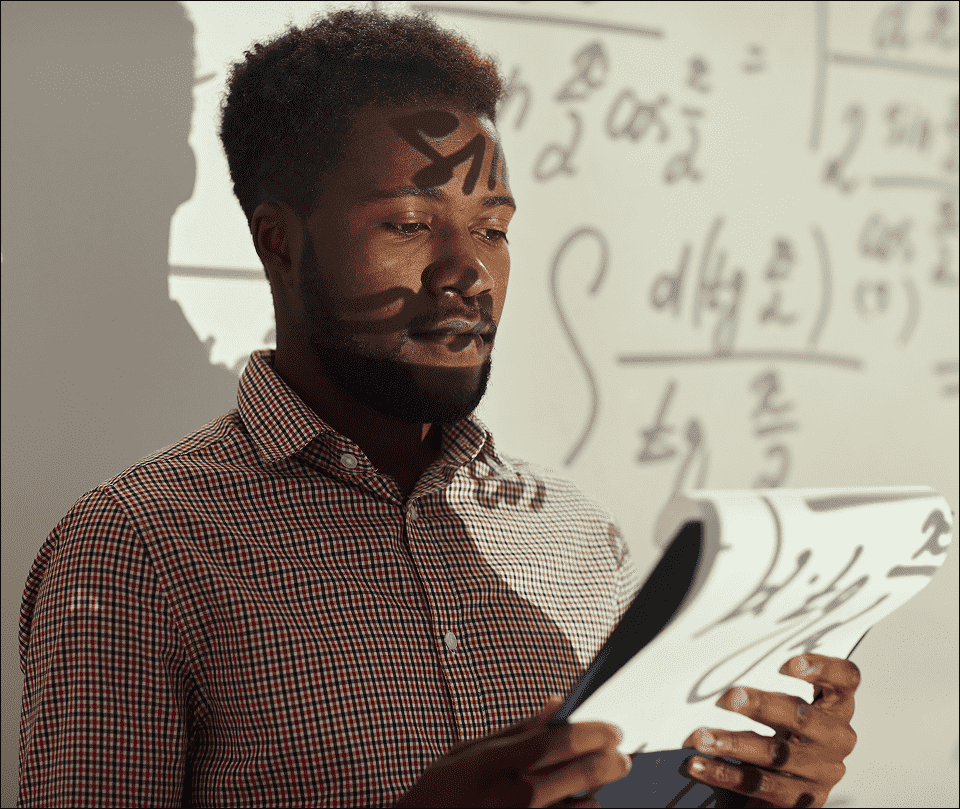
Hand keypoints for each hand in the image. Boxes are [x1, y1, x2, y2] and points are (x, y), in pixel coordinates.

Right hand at [393, 695, 631, 807]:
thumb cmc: (443, 792)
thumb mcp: (469, 752)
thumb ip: (516, 730)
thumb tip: (557, 703)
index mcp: (486, 763)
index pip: (549, 743)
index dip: (589, 734)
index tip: (613, 730)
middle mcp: (502, 798)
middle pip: (571, 777)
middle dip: (606, 764)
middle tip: (623, 758)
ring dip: (595, 797)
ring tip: (600, 786)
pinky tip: (583, 807)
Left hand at [680, 653, 860, 807]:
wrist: (788, 781)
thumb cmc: (784, 728)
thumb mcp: (785, 703)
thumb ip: (769, 681)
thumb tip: (720, 660)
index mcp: (836, 705)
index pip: (845, 679)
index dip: (824, 668)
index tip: (791, 663)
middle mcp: (835, 737)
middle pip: (803, 716)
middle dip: (764, 706)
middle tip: (731, 698)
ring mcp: (821, 771)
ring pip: (776, 754)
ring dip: (735, 743)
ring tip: (702, 737)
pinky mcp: (801, 799)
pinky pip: (759, 785)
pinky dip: (724, 773)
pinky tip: (699, 765)